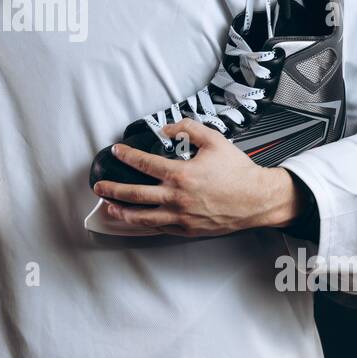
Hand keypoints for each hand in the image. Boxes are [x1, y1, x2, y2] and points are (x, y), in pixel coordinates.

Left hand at [91, 118, 298, 236]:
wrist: (257, 200)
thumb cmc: (238, 171)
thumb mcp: (215, 140)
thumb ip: (189, 128)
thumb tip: (169, 128)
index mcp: (181, 174)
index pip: (144, 164)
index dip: (127, 156)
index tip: (117, 151)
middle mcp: (177, 198)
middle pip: (135, 194)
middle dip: (113, 189)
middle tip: (99, 186)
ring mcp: (181, 216)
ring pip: (143, 217)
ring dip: (122, 211)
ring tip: (109, 207)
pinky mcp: (187, 229)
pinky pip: (159, 227)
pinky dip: (143, 224)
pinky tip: (135, 220)